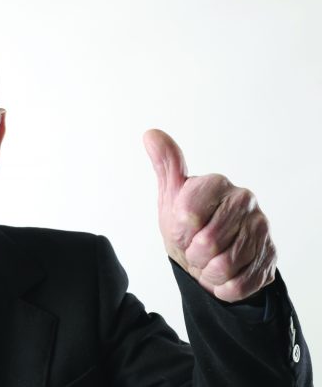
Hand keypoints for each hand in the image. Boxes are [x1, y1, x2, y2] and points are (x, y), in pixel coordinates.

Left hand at [143, 129, 275, 302]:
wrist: (211, 255)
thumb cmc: (188, 223)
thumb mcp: (172, 196)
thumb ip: (165, 165)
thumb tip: (150, 134)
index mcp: (217, 183)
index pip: (187, 214)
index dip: (179, 231)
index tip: (181, 229)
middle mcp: (245, 200)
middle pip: (207, 243)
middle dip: (193, 254)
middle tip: (194, 250)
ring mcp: (262, 228)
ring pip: (224, 266)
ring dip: (208, 272)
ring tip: (208, 262)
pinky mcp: (270, 257)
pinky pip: (240, 283)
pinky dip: (224, 287)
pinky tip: (223, 275)